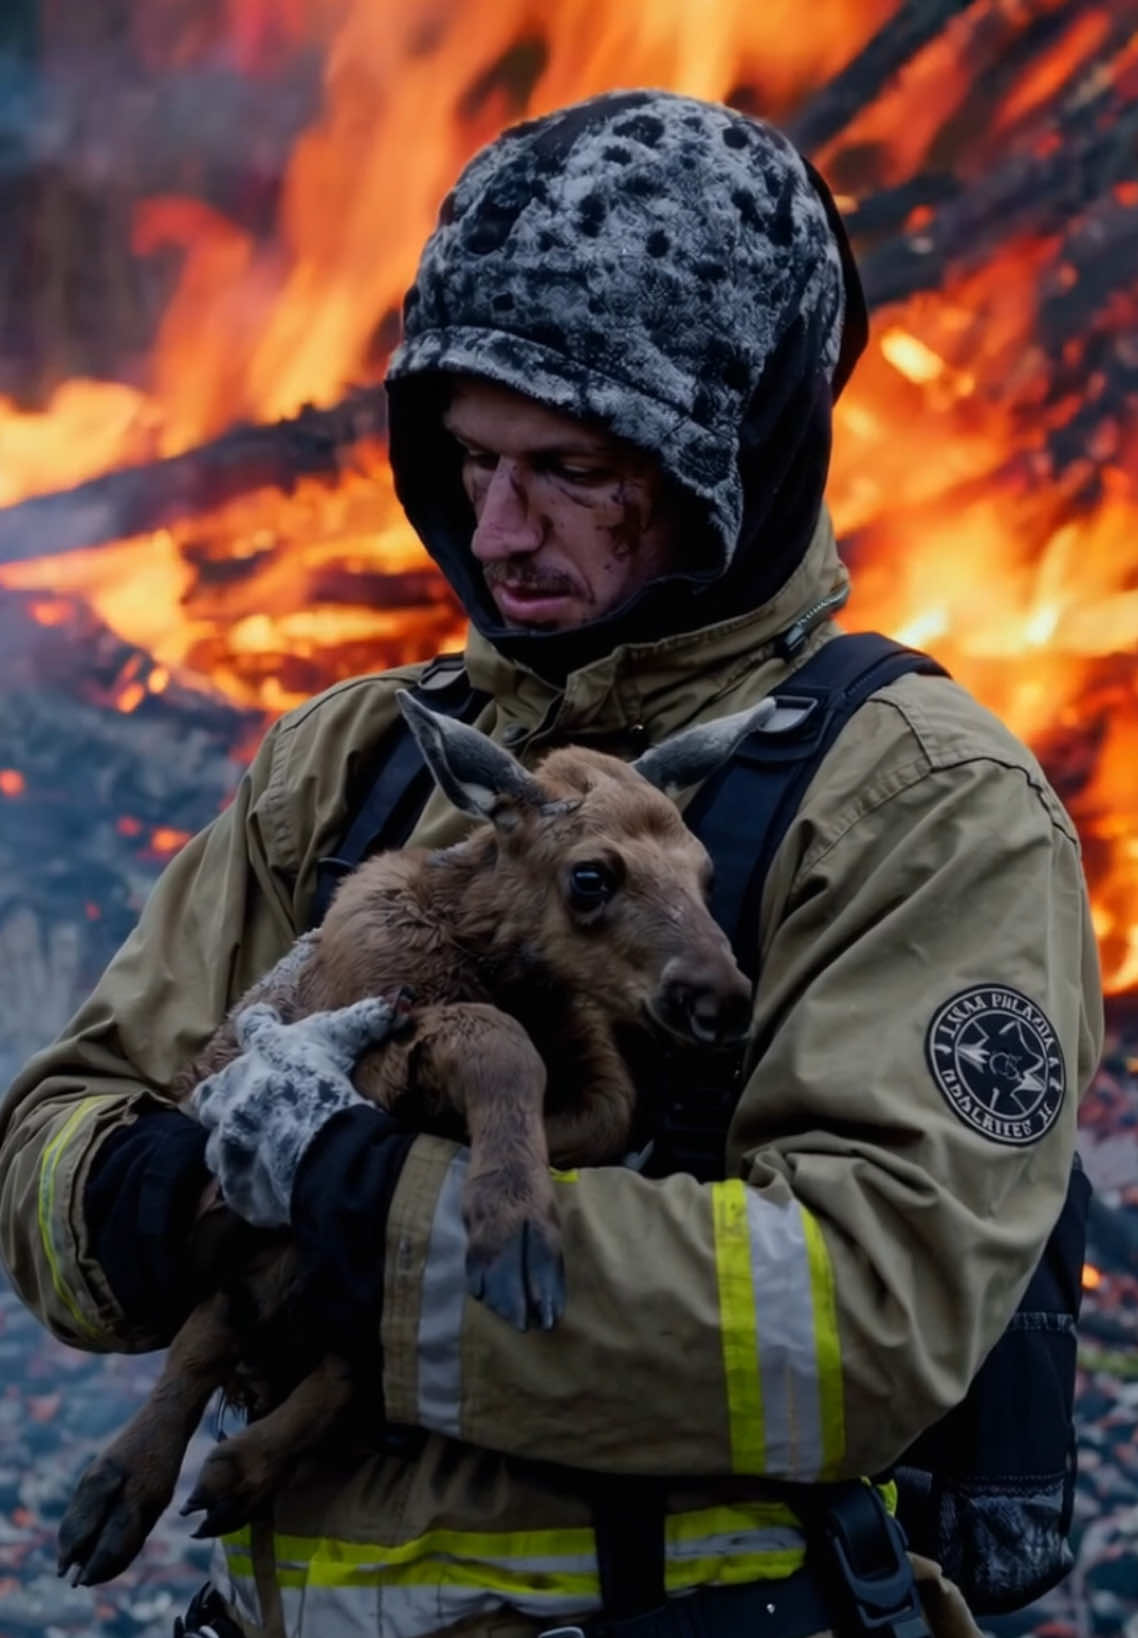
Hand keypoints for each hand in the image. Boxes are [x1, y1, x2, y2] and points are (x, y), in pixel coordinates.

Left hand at [191, 997, 402, 1227]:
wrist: (315, 1146)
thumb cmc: (326, 1082)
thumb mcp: (345, 1038)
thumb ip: (367, 1019)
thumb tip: (399, 1004)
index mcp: (261, 1053)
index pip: (251, 1027)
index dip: (258, 1023)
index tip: (263, 1021)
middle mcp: (232, 1093)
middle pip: (208, 1095)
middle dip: (217, 1099)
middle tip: (237, 1103)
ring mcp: (228, 1142)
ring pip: (216, 1146)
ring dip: (232, 1146)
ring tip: (255, 1151)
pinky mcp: (237, 1183)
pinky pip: (238, 1187)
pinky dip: (252, 1185)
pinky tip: (269, 1185)